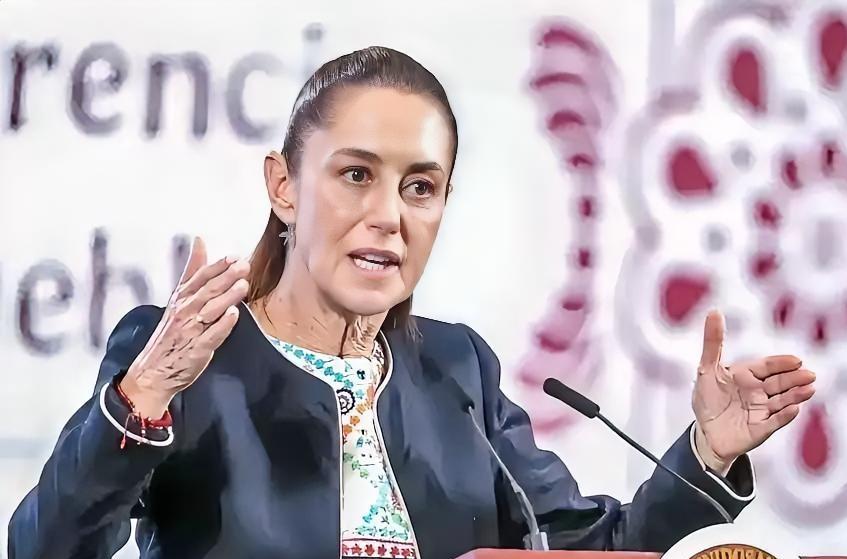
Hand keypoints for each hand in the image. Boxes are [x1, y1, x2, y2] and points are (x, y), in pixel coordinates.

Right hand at [119, 236, 249, 417]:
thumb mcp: (179, 298)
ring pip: (211, 310)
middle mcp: (185, 311)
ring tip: (243, 285)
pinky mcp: (198, 349)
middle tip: (243, 266)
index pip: (199, 277)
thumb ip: (192, 271)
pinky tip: (233, 315)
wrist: (153, 371)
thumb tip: (199, 241)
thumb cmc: (171, 332)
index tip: (233, 256)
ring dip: (227, 297)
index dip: (217, 266)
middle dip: (226, 277)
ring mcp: (191, 330)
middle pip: (207, 290)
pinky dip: (222, 325)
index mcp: (181, 298)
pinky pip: (211, 335)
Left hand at [692, 310, 815, 472]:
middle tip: (808, 374)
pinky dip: (785, 416)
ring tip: (808, 389)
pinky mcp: (761, 428)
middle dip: (795, 379)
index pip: (767, 366)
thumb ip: (713, 342)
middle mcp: (758, 392)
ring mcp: (762, 410)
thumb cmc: (708, 399)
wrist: (705, 432)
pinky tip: (794, 409)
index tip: (796, 360)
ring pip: (782, 401)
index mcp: (747, 375)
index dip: (781, 363)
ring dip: (796, 395)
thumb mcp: (707, 368)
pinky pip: (775, 421)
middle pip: (780, 383)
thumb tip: (714, 311)